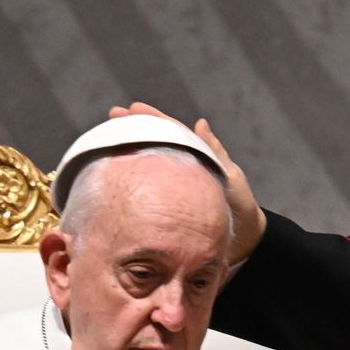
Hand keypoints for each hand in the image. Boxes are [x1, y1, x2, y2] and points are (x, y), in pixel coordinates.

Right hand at [107, 101, 265, 263]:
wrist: (243, 240)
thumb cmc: (240, 206)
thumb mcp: (230, 177)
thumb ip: (215, 153)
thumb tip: (200, 123)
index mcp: (196, 157)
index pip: (171, 132)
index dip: (152, 118)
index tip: (132, 108)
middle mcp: (180, 170)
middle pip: (154, 143)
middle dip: (133, 129)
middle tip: (111, 117)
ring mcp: (172, 188)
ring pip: (148, 164)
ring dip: (129, 151)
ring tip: (106, 141)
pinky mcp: (167, 208)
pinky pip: (146, 190)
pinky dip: (132, 181)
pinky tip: (114, 177)